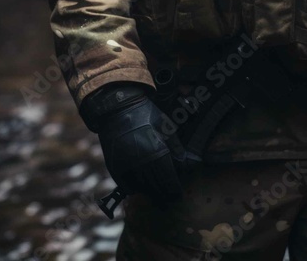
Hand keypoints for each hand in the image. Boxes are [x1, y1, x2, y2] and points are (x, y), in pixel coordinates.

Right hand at [82, 84, 183, 207]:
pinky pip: (128, 186)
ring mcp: (126, 168)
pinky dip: (136, 189)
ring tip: (158, 193)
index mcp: (156, 153)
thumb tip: (190, 164)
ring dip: (151, 193)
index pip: (169, 182)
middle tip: (170, 199)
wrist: (117, 108)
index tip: (178, 195)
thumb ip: (176, 148)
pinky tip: (143, 186)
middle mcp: (141, 164)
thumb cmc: (146, 115)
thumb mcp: (165, 126)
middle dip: (165, 195)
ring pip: (143, 190)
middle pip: (156, 189)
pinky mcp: (115, 169)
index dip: (175, 191)